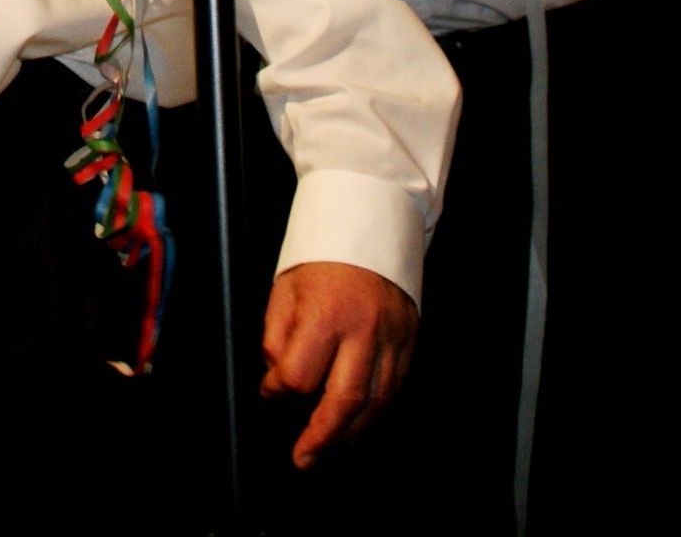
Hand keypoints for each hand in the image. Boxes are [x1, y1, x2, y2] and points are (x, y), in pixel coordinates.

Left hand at [260, 262, 417, 468]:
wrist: (370, 221)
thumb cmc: (322, 256)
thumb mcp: (285, 288)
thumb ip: (277, 336)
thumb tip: (277, 379)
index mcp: (326, 314)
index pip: (299, 375)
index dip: (278, 389)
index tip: (270, 390)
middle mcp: (364, 330)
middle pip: (344, 402)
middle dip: (321, 438)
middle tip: (303, 458)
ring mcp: (392, 337)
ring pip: (376, 403)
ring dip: (350, 433)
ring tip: (329, 447)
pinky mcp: (409, 340)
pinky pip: (395, 388)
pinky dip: (375, 412)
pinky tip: (357, 423)